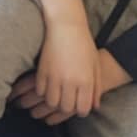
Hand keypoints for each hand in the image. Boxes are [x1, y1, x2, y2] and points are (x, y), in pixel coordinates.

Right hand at [13, 0, 100, 123]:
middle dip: (67, 107)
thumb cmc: (84, 44)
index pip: (82, 109)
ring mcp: (54, 77)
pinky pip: (40, 91)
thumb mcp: (95, 65)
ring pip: (51, 102)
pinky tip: (48, 85)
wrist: (66, 26)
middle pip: (65, 108)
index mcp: (86, 81)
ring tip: (57, 94)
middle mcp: (70, 82)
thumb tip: (95, 107)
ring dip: (54, 101)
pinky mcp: (42, 72)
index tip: (79, 105)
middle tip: (67, 100)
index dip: (80, 110)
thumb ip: (96, 87)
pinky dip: (43, 91)